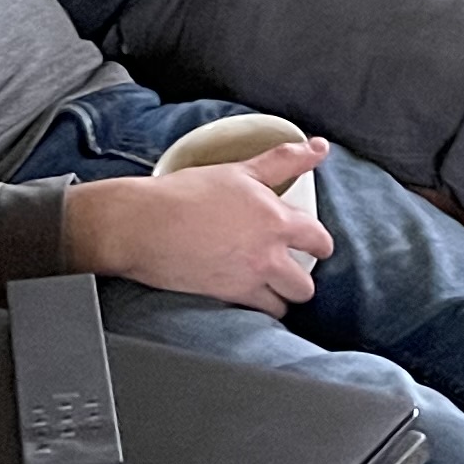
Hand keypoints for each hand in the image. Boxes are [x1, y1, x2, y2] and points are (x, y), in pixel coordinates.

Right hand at [63, 144, 336, 313]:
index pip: (319, 240)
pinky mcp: (225, 297)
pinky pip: (256, 316)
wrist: (143, 224)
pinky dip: (256, 309)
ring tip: (268, 285)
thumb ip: (285, 160)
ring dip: (280, 296)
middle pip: (306, 283)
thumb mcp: (240, 171)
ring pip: (284, 303)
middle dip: (300, 277)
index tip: (314, 244)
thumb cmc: (187, 193)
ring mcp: (247, 279)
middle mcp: (267, 255)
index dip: (319, 244)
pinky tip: (246, 295)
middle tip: (287, 268)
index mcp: (276, 221)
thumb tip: (319, 148)